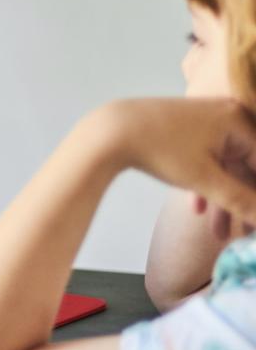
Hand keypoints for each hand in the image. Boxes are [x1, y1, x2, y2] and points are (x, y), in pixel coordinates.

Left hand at [96, 98, 255, 237]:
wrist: (108, 131)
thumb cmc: (158, 149)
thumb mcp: (203, 178)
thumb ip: (240, 200)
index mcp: (239, 120)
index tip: (252, 224)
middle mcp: (226, 115)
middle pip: (245, 166)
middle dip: (242, 203)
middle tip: (242, 234)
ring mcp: (205, 120)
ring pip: (223, 166)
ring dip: (222, 199)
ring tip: (218, 234)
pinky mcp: (186, 129)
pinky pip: (205, 159)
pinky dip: (203, 183)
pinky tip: (197, 210)